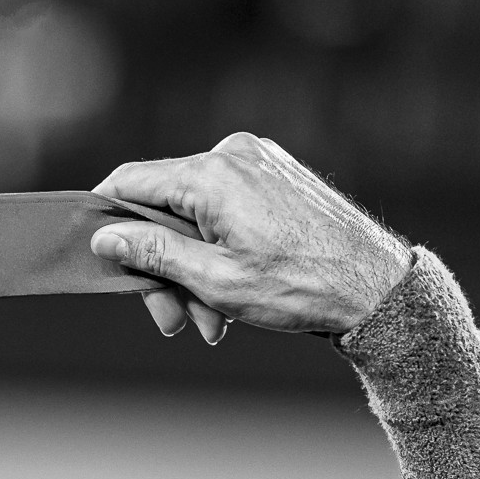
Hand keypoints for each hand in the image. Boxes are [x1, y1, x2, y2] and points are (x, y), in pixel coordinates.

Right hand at [89, 133, 411, 341]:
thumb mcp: (215, 280)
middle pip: (165, 209)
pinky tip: (231, 295)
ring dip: (194, 269)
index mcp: (211, 174)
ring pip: (196, 216)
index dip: (104, 219)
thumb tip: (104, 237)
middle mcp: (232, 155)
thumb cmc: (303, 287)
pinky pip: (226, 209)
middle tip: (171, 321)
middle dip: (163, 268)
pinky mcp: (277, 176)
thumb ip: (152, 254)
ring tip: (212, 323)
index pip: (129, 182)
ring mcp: (258, 162)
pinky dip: (220, 250)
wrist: (383, 289)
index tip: (96, 257)